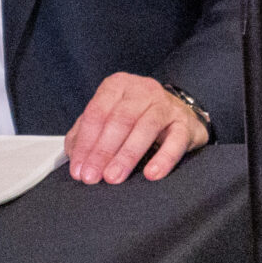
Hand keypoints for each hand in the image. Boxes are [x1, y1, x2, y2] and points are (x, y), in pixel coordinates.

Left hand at [63, 73, 204, 184]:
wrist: (177, 116)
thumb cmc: (134, 119)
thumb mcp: (106, 120)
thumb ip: (85, 134)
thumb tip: (76, 155)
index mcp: (118, 86)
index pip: (97, 113)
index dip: (86, 143)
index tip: (79, 169)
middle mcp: (143, 90)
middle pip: (120, 120)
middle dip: (103, 151)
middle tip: (92, 176)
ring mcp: (166, 105)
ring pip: (146, 127)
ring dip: (127, 155)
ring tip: (114, 177)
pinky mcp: (186, 123)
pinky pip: (176, 140)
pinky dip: (164, 158)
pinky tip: (151, 174)